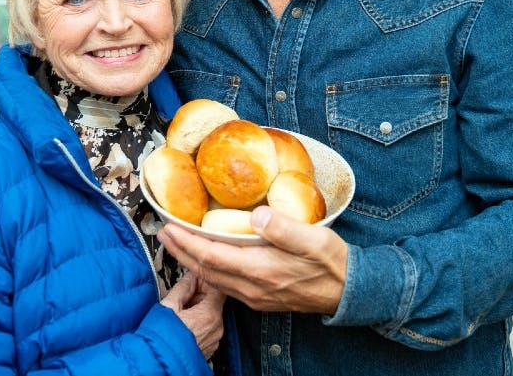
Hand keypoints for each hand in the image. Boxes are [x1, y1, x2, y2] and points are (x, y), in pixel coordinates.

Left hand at [159, 206, 348, 313]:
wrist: (349, 291)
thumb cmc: (332, 262)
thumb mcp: (313, 238)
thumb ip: (284, 227)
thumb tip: (257, 215)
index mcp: (261, 270)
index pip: (212, 256)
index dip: (187, 243)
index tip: (169, 227)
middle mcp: (253, 287)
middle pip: (205, 270)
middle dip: (181, 251)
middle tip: (163, 233)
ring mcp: (255, 296)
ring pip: (213, 279)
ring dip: (191, 261)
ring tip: (177, 244)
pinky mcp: (260, 297)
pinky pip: (225, 285)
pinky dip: (208, 270)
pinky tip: (206, 260)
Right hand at [161, 273, 224, 358]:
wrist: (159, 363)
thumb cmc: (162, 339)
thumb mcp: (169, 305)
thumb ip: (183, 287)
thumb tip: (190, 277)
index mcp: (210, 314)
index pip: (218, 288)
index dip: (205, 281)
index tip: (193, 280)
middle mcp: (217, 328)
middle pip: (214, 302)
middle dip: (199, 296)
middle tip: (182, 297)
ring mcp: (214, 340)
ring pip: (211, 316)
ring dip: (198, 310)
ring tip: (180, 313)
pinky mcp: (209, 349)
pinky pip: (208, 330)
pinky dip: (198, 324)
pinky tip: (184, 325)